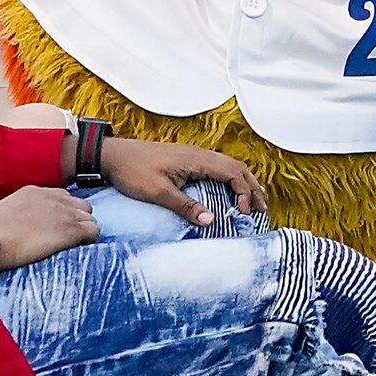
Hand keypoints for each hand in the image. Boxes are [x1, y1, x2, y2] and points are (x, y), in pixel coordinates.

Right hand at [0, 186, 97, 269]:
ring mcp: (63, 213)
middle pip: (80, 205)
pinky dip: (89, 241)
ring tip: (72, 246)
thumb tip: (16, 226)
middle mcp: (53, 198)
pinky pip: (93, 232)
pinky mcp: (70, 229)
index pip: (62, 197)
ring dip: (84, 231)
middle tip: (66, 237)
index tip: (56, 226)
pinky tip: (77, 249)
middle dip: (77, 220)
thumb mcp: (5, 213)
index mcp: (35, 192)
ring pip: (90, 218)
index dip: (63, 213)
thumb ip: (18, 214)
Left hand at [99, 137, 259, 228]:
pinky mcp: (186, 160)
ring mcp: (193, 156)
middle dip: (252, 188)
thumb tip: (212, 221)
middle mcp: (199, 154)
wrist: (112, 155)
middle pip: (237, 168)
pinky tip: (229, 193)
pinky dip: (230, 180)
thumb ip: (185, 206)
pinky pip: (217, 168)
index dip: (245, 193)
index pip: (233, 173)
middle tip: (262, 210)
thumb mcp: (158, 192)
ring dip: (243, 183)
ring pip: (228, 167)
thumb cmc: (132, 171)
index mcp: (196, 159)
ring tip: (253, 203)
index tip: (245, 213)